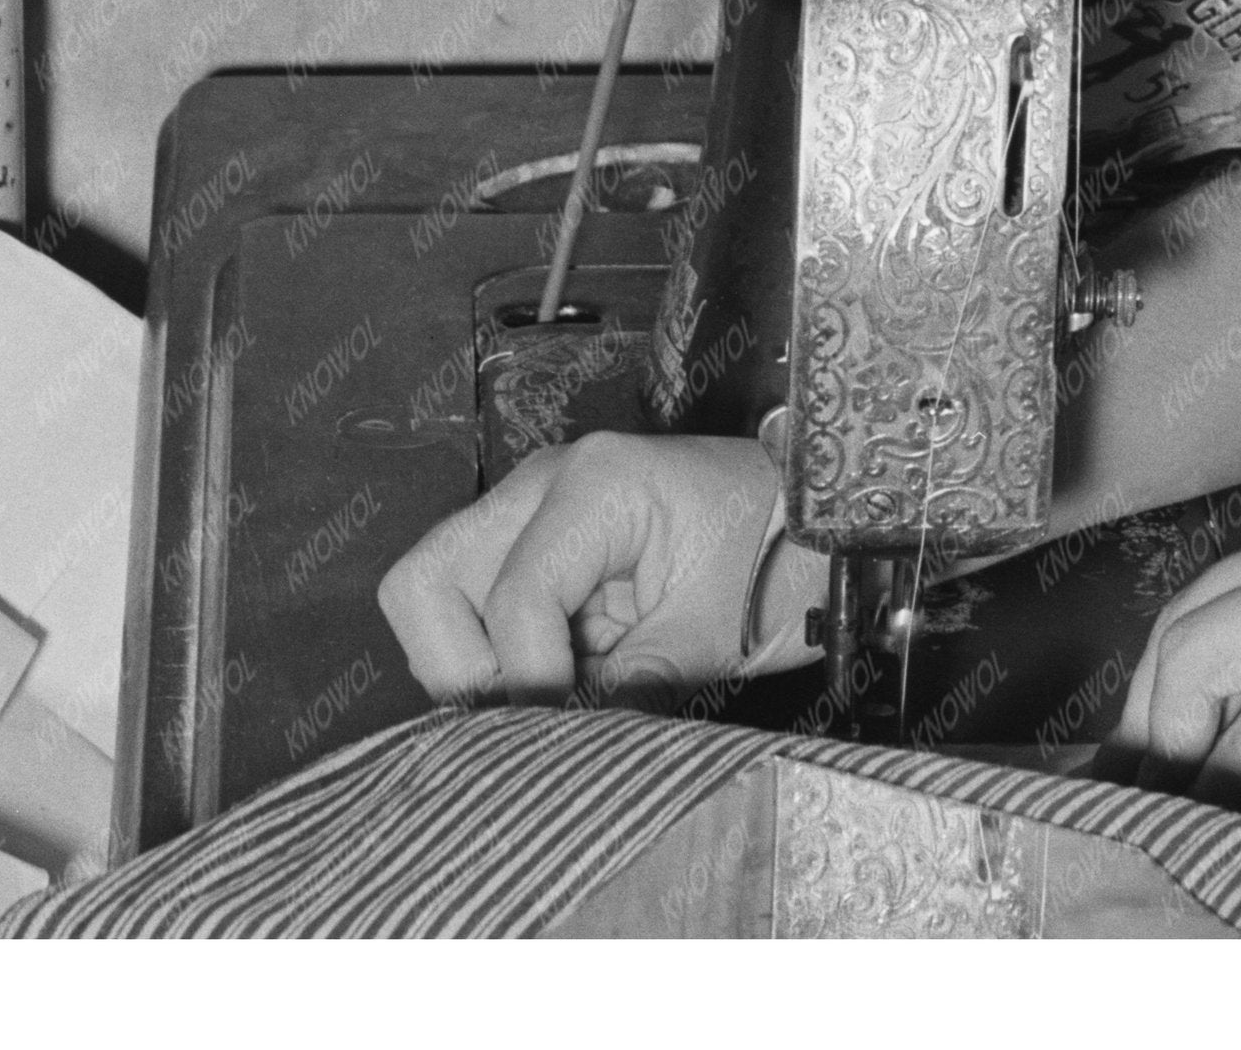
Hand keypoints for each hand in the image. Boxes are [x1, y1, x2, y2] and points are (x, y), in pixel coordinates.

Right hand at [375, 429, 797, 701]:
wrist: (814, 529)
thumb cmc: (774, 563)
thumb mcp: (704, 640)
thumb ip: (620, 696)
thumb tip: (550, 757)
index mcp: (594, 484)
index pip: (512, 600)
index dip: (530, 684)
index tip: (568, 729)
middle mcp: (542, 483)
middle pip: (425, 582)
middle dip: (463, 669)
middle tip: (530, 714)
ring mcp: (530, 509)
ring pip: (433, 596)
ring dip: (476, 666)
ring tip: (551, 697)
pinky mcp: (534, 544)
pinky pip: (472, 609)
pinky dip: (499, 659)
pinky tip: (562, 683)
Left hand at [1114, 478, 1240, 850]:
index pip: (1231, 584)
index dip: (1181, 668)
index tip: (1160, 733)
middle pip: (1194, 614)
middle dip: (1150, 708)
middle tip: (1134, 782)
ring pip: (1197, 665)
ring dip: (1170, 747)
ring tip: (1162, 811)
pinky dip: (1225, 792)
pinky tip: (1221, 828)